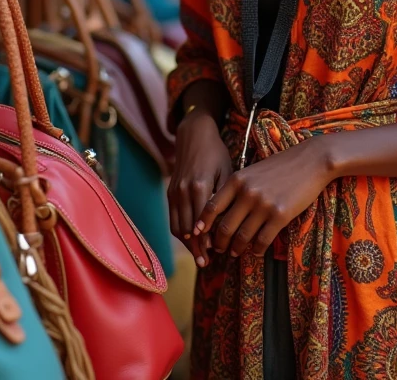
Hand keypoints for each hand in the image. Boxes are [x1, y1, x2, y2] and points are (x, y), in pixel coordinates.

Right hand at [168, 109, 232, 265]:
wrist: (194, 135)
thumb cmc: (216, 153)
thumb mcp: (226, 171)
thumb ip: (224, 197)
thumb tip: (225, 223)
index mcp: (199, 186)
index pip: (201, 223)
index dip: (207, 241)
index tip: (215, 255)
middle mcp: (183, 191)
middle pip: (188, 229)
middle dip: (197, 247)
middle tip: (207, 262)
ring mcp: (174, 192)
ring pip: (178, 226)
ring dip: (187, 243)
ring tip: (199, 254)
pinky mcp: (170, 192)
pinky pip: (173, 218)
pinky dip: (180, 232)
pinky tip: (191, 240)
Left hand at [197, 137, 332, 259]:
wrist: (311, 160)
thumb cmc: (281, 165)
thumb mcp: (253, 170)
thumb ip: (237, 187)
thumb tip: (222, 212)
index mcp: (237, 180)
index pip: (211, 207)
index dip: (203, 224)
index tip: (200, 234)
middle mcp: (247, 193)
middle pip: (224, 227)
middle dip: (219, 242)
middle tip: (219, 248)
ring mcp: (263, 205)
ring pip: (242, 237)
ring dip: (237, 249)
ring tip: (236, 252)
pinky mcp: (280, 216)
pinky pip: (262, 241)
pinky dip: (257, 250)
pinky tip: (257, 251)